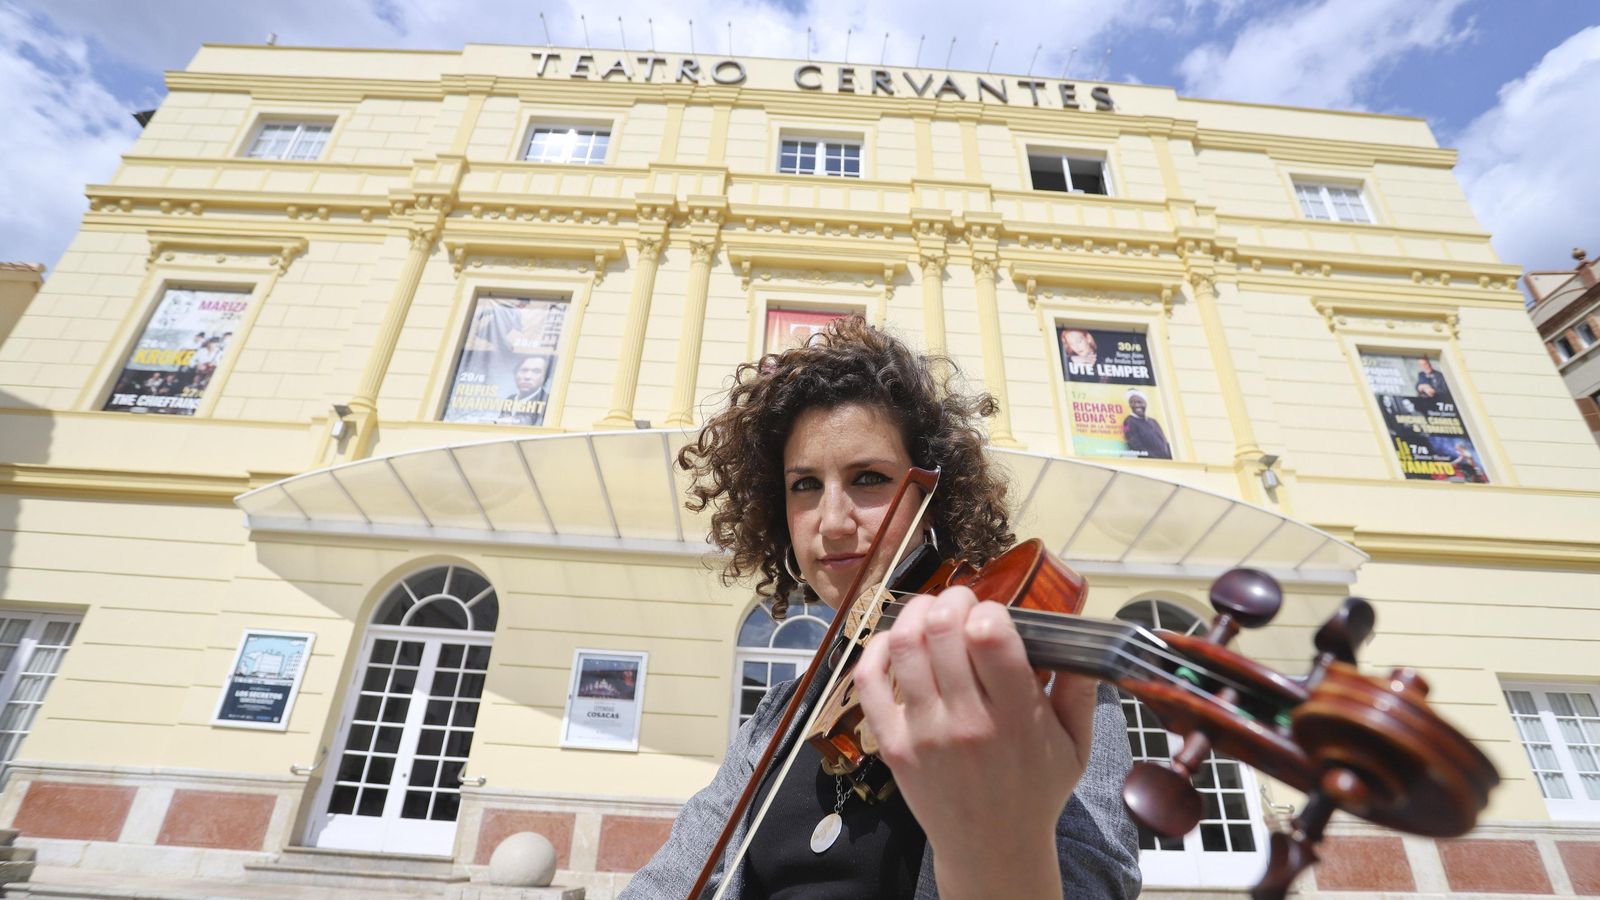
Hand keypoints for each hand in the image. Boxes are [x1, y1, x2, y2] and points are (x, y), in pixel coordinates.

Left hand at [854, 586, 1097, 898]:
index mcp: (1017, 718)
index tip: (992, 614)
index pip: (990, 637)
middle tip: (960, 602)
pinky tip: (894, 642)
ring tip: (929, 611)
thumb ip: (1080, 691)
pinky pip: (869, 684)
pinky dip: (875, 650)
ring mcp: (923, 733)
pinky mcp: (892, 744)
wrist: (991, 848)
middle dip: (951, 600)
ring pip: (904, 647)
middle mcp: (966, 722)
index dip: (988, 610)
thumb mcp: (1075, 745)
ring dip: (914, 614)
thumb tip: (1085, 641)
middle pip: (942, 631)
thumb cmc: (1035, 792)